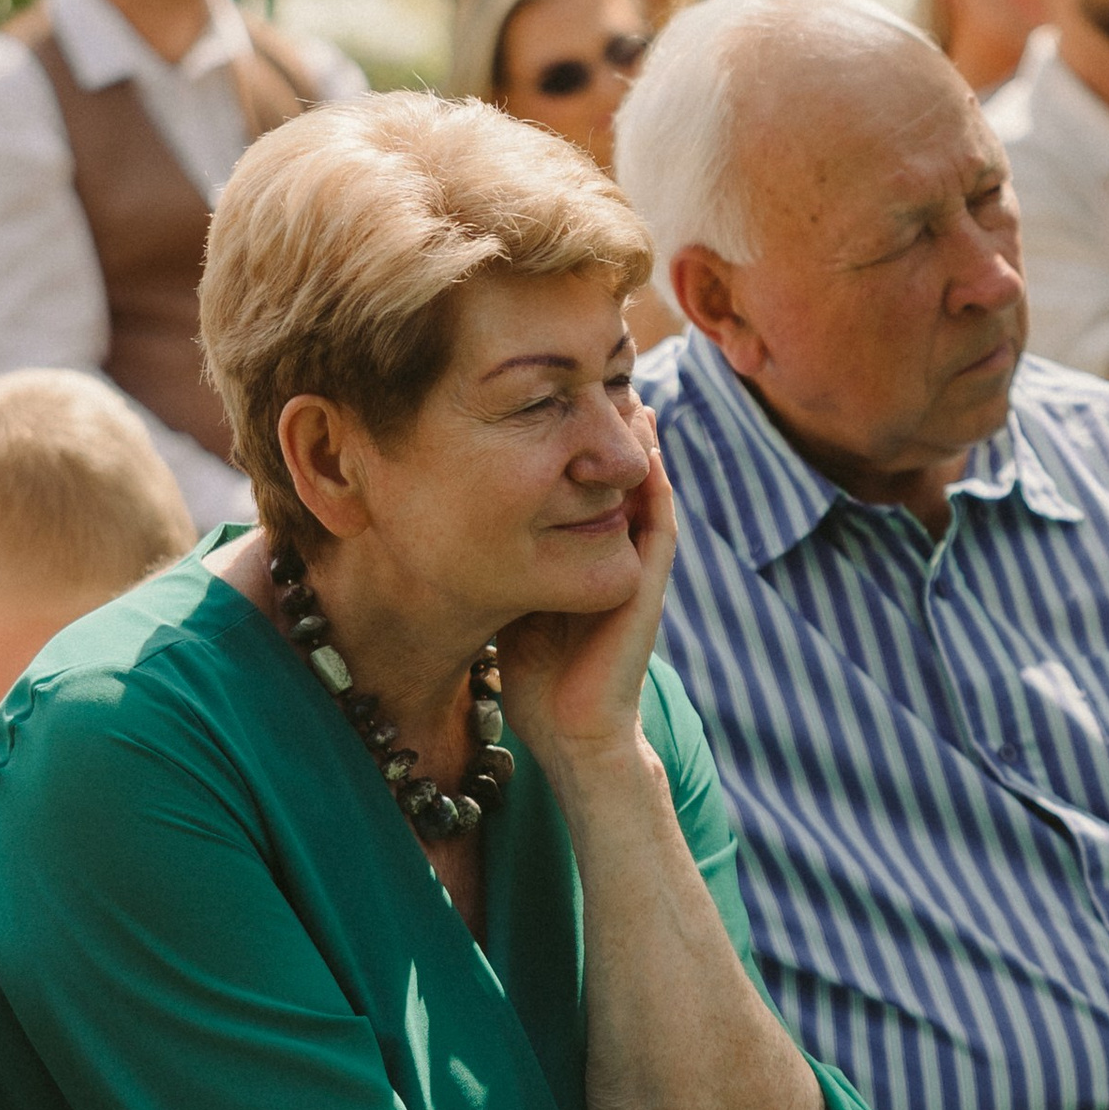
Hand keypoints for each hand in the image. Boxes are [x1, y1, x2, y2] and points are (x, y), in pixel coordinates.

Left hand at [497, 406, 675, 782]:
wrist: (570, 732)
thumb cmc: (536, 675)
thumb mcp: (510, 593)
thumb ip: (498, 552)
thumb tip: (448, 509)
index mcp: (586, 554)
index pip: (588, 483)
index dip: (580, 441)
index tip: (559, 397)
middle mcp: (616, 554)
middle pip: (621, 477)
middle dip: (612, 430)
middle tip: (603, 377)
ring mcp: (637, 569)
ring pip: (648, 490)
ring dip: (642, 445)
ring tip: (630, 394)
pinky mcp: (647, 587)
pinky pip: (660, 525)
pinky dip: (657, 484)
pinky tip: (649, 446)